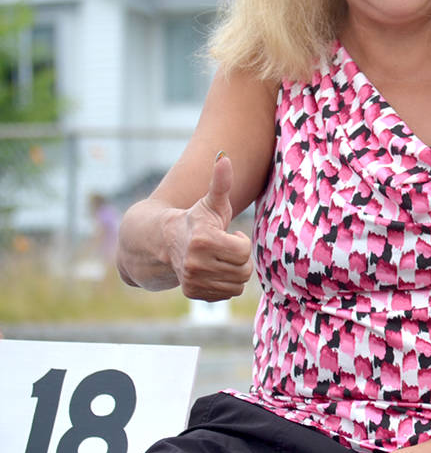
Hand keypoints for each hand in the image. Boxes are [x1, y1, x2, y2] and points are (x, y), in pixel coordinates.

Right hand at [168, 152, 253, 299]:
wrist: (164, 242)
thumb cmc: (195, 219)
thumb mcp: (211, 201)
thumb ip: (221, 182)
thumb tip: (224, 157)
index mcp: (203, 240)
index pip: (244, 251)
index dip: (240, 241)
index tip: (229, 234)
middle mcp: (195, 263)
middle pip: (243, 270)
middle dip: (240, 258)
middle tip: (225, 247)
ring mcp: (192, 280)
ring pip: (237, 285)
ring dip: (234, 271)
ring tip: (220, 258)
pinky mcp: (192, 293)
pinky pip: (227, 295)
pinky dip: (225, 284)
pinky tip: (213, 271)